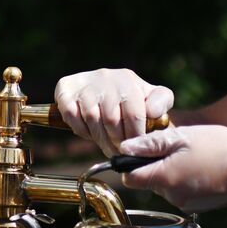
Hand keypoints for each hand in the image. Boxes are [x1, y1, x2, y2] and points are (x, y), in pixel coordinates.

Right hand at [53, 68, 174, 156]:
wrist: (99, 87)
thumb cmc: (130, 97)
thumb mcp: (151, 96)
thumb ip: (162, 101)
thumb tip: (153, 112)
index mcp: (127, 78)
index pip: (134, 114)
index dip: (135, 136)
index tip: (135, 147)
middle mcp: (105, 75)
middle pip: (112, 120)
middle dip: (117, 141)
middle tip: (119, 151)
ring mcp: (84, 82)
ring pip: (93, 119)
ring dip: (100, 138)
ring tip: (106, 145)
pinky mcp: (65, 89)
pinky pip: (72, 117)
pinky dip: (81, 130)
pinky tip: (89, 131)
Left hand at [119, 125, 226, 211]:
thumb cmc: (218, 147)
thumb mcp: (181, 137)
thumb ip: (149, 144)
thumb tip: (124, 147)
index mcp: (164, 178)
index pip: (129, 179)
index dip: (128, 165)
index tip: (139, 152)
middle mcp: (171, 196)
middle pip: (147, 182)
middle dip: (154, 165)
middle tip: (174, 149)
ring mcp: (183, 203)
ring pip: (163, 187)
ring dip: (169, 172)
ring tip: (190, 157)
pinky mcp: (194, 206)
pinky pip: (178, 192)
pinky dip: (183, 181)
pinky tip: (199, 169)